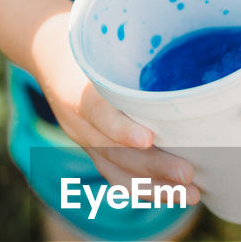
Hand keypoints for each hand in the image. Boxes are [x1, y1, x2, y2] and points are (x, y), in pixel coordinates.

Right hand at [32, 12, 200, 202]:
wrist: (49, 56)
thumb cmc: (90, 47)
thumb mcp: (104, 46)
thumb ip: (135, 62)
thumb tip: (188, 74)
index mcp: (78, 90)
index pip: (96, 112)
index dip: (119, 129)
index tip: (147, 139)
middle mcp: (78, 122)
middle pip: (113, 152)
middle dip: (153, 168)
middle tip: (189, 175)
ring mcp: (84, 141)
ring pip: (116, 172)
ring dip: (155, 188)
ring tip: (191, 195)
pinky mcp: (92, 151)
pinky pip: (116, 177)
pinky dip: (146, 189)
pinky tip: (174, 193)